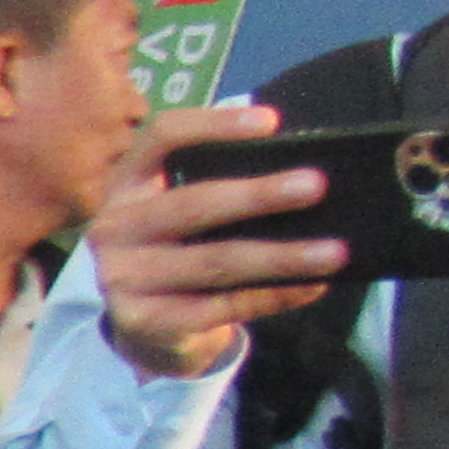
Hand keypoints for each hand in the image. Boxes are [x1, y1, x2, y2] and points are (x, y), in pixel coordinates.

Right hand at [85, 103, 338, 380]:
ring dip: (281, 256)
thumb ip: (221, 187)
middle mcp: (114, 228)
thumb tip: (302, 172)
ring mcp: (124, 278)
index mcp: (126, 183)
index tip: (271, 122)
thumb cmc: (178, 249)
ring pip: (215, 262)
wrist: (144, 326)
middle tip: (316, 186)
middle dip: (258, 196)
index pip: (161, 138)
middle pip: (193, 205)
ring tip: (334, 251)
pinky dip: (273, 295)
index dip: (213, 125)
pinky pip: (222, 307)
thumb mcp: (182, 212)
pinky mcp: (145, 321)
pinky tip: (311, 286)